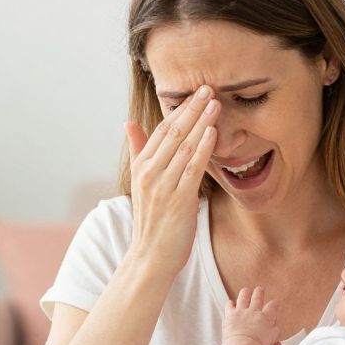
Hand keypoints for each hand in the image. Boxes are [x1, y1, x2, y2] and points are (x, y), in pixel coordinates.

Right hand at [123, 87, 220, 275]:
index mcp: (142, 167)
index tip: (194, 92)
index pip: (161, 130)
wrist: (151, 257)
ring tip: (215, 103)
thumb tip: (129, 123)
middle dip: (192, 109)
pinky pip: (192, 169)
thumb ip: (139, 151)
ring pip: (184, 147)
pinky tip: (213, 133)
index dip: (179, 109)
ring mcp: (163, 186)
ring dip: (201, 123)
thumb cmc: (153, 221)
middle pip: (173, 133)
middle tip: (209, 87)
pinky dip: (203, 149)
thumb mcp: (142, 183)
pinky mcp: (178, 200)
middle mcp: (150, 173)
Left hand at [224, 287, 281, 344]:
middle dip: (259, 292)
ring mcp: (241, 312)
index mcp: (265, 319)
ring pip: (244, 296)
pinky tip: (231, 303)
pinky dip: (230, 303)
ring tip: (246, 290)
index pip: (272, 307)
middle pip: (258, 297)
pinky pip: (230, 305)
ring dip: (245, 292)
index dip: (274, 303)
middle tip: (260, 289)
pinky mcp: (230, 315)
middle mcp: (254, 312)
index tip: (275, 302)